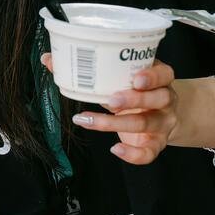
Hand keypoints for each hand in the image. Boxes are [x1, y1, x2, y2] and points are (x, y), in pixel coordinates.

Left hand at [41, 56, 178, 164]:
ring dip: (118, 123)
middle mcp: (165, 100)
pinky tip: (115, 149)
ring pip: (146, 123)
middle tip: (110, 100)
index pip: (164, 74)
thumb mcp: (119, 78)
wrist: (160, 114)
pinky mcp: (157, 144)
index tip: (136, 78)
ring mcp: (163, 123)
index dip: (152, 76)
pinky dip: (133, 154)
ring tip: (92, 121)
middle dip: (134, 100)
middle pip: (157, 99)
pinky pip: (149, 153)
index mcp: (160, 78)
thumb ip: (87, 69)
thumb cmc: (133, 91)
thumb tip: (49, 59)